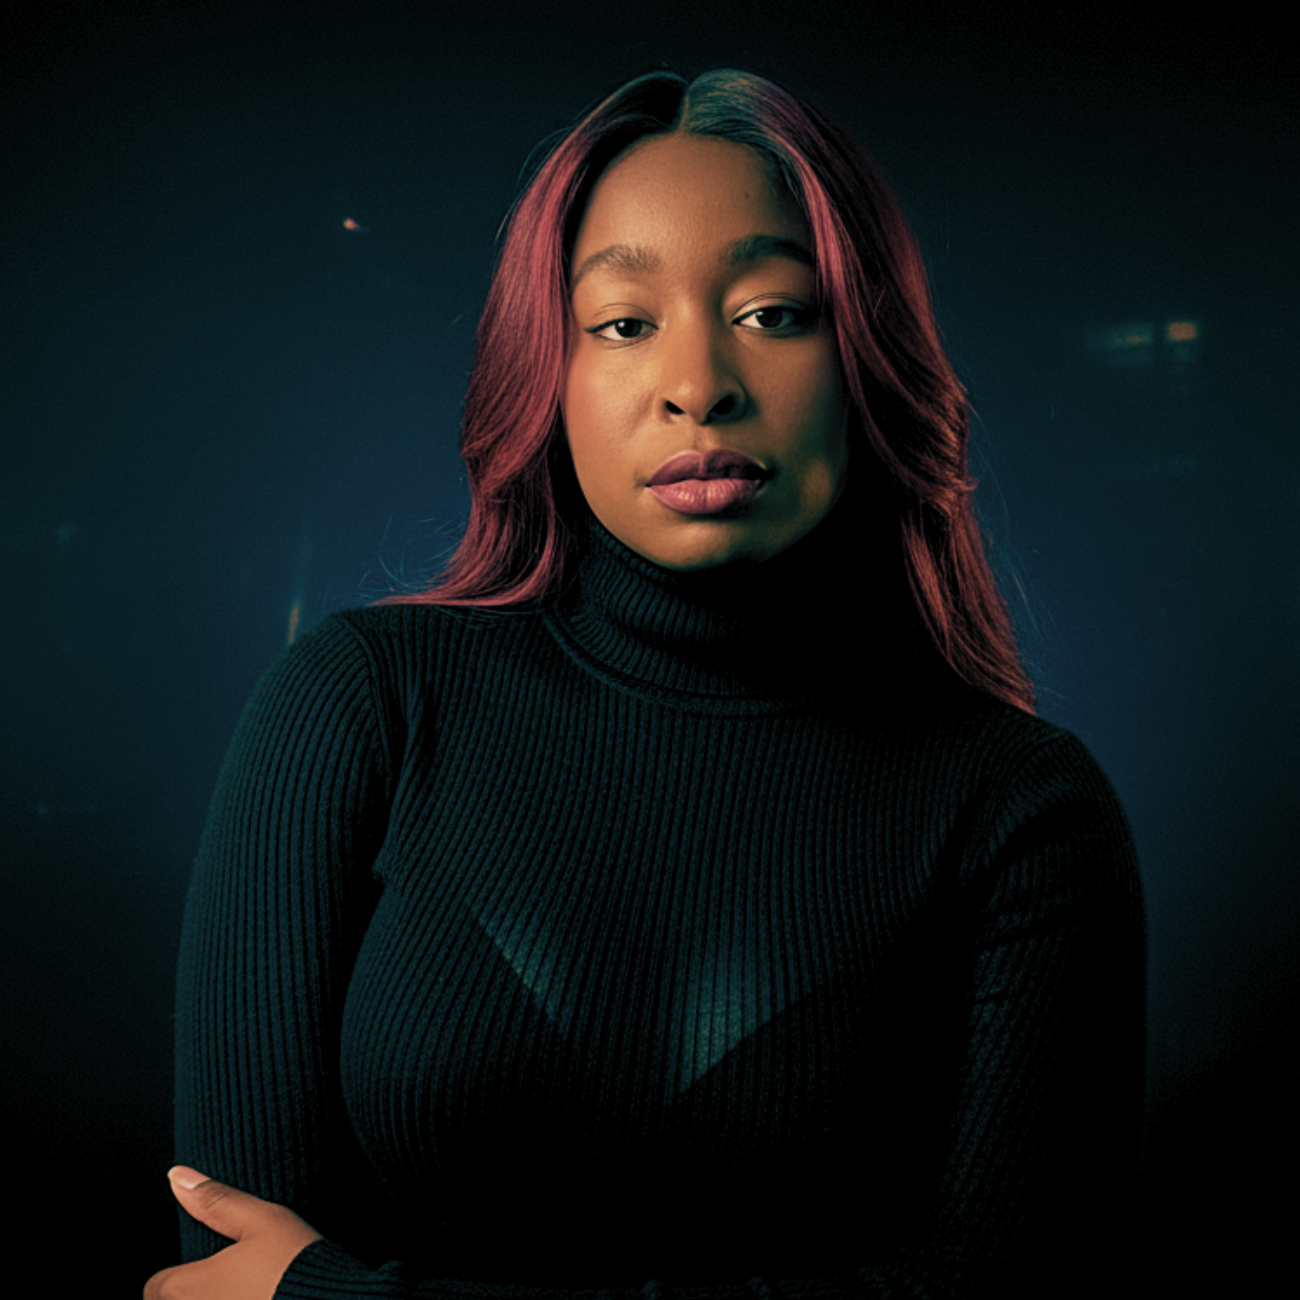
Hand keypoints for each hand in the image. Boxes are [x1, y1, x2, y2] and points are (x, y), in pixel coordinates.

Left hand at [143, 1167, 322, 1298]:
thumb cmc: (295, 1265)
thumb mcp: (262, 1220)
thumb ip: (217, 1201)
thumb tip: (178, 1176)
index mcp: (191, 1288)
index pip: (155, 1287)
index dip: (173, 1275)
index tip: (198, 1267)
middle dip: (191, 1294)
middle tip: (223, 1279)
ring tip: (246, 1291)